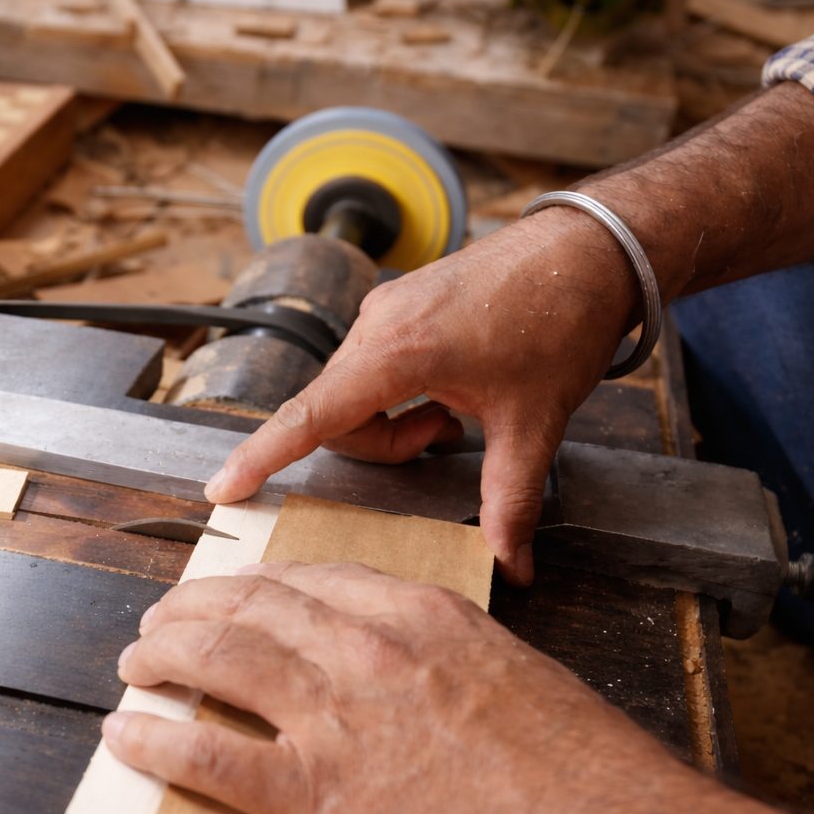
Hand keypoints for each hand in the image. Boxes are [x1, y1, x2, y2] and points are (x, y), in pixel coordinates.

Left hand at [104, 563, 813, 813]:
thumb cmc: (583, 778)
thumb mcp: (517, 680)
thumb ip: (449, 661)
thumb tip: (414, 675)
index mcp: (418, 617)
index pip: (309, 582)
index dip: (253, 585)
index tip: (230, 592)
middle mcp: (365, 650)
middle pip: (250, 607)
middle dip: (192, 608)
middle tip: (163, 619)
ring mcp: (334, 719)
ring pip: (217, 661)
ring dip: (161, 657)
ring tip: (136, 661)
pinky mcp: (313, 796)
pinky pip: (207, 756)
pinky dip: (154, 742)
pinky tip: (126, 735)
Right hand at [202, 83, 813, 587]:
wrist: (589, 248)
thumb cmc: (560, 320)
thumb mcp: (536, 422)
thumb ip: (512, 499)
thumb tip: (514, 565)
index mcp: (398, 353)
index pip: (312, 416)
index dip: (263, 456)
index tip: (223, 486)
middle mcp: (377, 326)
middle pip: (337, 413)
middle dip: (383, 444)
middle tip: (450, 438)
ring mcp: (386, 310)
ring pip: (357, 392)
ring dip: (395, 419)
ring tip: (457, 413)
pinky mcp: (400, 304)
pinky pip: (375, 365)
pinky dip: (402, 392)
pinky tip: (454, 387)